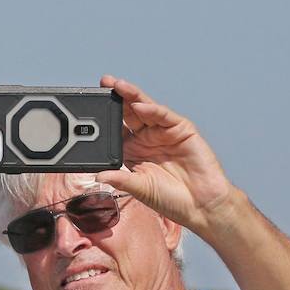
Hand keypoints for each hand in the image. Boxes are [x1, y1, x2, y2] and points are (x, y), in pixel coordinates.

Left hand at [94, 76, 239, 234]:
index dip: (103, 119)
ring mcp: (164, 132)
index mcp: (133, 151)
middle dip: (115, 98)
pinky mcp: (182, 129)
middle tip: (102, 84)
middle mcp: (147, 138)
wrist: (201, 205)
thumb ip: (120, 179)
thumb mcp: (140, 188)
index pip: (115, 129)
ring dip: (131, 96)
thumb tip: (98, 175)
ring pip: (145, 108)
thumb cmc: (170, 199)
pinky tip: (140, 105)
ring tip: (117, 85)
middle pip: (128, 113)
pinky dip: (152, 109)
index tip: (87, 110)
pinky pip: (164, 116)